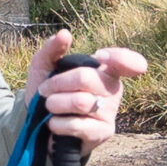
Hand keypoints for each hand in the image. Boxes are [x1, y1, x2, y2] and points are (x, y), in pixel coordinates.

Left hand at [30, 30, 146, 148]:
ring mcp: (110, 112)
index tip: (100, 56)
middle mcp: (113, 90)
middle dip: (56, 84)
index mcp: (105, 71)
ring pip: (80, 102)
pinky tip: (55, 124)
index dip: (119, 57)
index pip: (128, 61)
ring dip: (54, 104)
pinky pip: (76, 124)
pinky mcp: (103, 132)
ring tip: (50, 107)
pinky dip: (57, 123)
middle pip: (85, 78)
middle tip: (45, 91)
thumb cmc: (48, 94)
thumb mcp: (43, 68)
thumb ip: (52, 50)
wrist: (38, 128)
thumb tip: (64, 34)